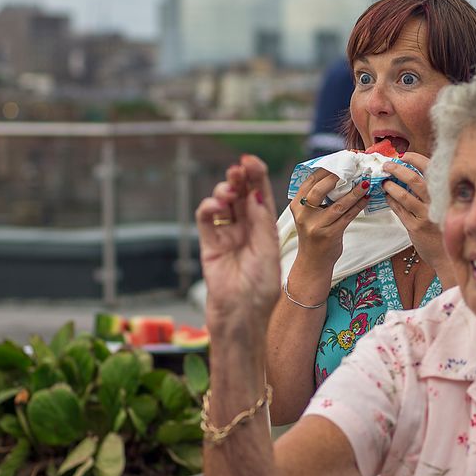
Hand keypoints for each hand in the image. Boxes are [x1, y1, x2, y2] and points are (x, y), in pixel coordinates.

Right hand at [196, 155, 280, 337]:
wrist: (243, 314)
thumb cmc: (262, 287)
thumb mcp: (268, 251)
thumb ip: (261, 223)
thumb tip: (255, 194)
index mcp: (265, 228)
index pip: (260, 195)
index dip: (256, 177)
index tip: (251, 161)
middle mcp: (246, 228)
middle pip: (241, 195)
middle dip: (239, 178)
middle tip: (238, 168)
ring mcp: (227, 235)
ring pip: (223, 203)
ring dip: (224, 190)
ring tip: (229, 190)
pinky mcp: (210, 244)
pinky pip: (206, 220)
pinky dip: (208, 208)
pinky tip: (216, 206)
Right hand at [287, 169, 369, 273]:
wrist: (313, 262)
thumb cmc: (313, 233)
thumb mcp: (307, 214)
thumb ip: (316, 197)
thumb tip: (337, 174)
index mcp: (296, 205)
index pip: (309, 181)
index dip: (325, 169)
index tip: (340, 160)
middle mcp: (303, 214)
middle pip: (319, 190)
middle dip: (337, 177)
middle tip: (352, 168)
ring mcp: (316, 225)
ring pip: (338, 204)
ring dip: (354, 192)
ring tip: (365, 182)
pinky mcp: (330, 234)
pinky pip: (347, 216)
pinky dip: (358, 206)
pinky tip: (366, 198)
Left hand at [382, 153, 451, 282]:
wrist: (448, 254)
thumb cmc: (444, 226)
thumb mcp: (444, 205)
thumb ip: (432, 190)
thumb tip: (411, 172)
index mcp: (444, 192)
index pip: (430, 168)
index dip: (414, 159)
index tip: (403, 155)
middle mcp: (436, 202)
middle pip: (414, 179)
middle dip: (397, 169)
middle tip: (387, 166)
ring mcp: (425, 215)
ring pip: (404, 195)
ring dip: (391, 186)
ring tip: (383, 182)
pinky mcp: (415, 227)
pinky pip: (399, 210)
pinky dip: (391, 201)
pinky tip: (386, 196)